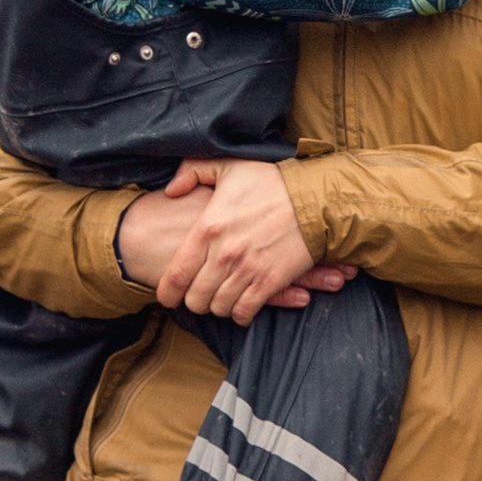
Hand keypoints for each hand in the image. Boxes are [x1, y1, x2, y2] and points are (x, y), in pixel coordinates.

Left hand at [147, 156, 318, 322]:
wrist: (315, 199)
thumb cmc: (271, 182)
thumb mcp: (227, 166)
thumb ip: (192, 171)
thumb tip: (171, 191)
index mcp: (208, 228)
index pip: (176, 274)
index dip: (166, 292)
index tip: (166, 296)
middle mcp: (224, 254)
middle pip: (196, 297)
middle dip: (193, 302)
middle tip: (196, 298)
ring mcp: (248, 270)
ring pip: (219, 307)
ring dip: (217, 307)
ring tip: (218, 300)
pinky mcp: (270, 281)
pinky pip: (245, 311)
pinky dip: (240, 314)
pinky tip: (240, 307)